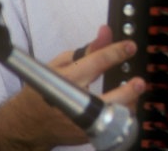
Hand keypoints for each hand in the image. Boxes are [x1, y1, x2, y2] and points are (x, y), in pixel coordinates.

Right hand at [2, 26, 144, 148]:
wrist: (29, 123)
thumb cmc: (43, 89)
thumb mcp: (60, 64)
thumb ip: (87, 49)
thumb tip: (106, 33)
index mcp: (67, 79)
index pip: (96, 62)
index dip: (116, 52)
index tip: (130, 46)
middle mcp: (74, 102)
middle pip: (106, 99)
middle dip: (127, 91)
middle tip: (139, 82)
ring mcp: (81, 122)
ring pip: (112, 117)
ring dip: (129, 104)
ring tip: (136, 92)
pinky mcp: (87, 135)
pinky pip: (111, 126)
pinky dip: (122, 115)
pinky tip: (127, 105)